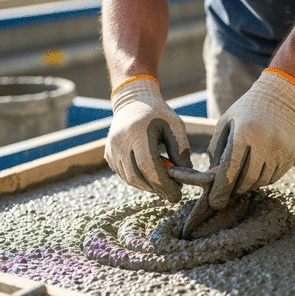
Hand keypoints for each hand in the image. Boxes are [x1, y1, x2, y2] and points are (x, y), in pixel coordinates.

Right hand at [105, 77, 191, 202]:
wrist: (133, 101)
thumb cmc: (158, 113)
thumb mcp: (176, 125)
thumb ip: (181, 150)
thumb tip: (184, 175)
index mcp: (137, 131)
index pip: (148, 165)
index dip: (163, 184)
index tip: (177, 194)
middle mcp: (120, 141)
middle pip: (137, 176)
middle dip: (157, 189)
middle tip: (173, 193)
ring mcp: (112, 149)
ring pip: (130, 179)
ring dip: (149, 187)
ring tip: (164, 185)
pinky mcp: (109, 155)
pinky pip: (124, 175)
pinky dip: (139, 181)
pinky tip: (151, 176)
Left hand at [207, 70, 294, 209]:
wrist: (279, 96)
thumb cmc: (245, 112)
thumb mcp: (225, 124)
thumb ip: (217, 151)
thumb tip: (213, 178)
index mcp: (245, 132)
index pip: (231, 168)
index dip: (221, 189)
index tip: (214, 202)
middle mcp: (265, 142)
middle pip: (247, 179)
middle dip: (234, 190)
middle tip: (227, 193)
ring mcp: (281, 149)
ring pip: (261, 181)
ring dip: (248, 185)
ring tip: (241, 179)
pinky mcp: (292, 155)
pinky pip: (274, 177)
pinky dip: (262, 179)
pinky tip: (257, 169)